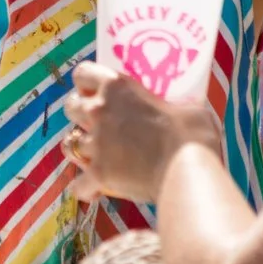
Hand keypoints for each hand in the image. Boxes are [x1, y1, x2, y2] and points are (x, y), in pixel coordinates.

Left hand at [62, 63, 220, 205]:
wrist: (188, 169)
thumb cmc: (193, 134)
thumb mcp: (189, 107)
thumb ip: (174, 106)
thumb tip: (183, 110)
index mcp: (117, 87)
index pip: (83, 73)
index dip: (86, 82)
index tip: (95, 89)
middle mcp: (99, 111)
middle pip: (71, 107)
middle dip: (79, 114)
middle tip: (96, 122)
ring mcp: (96, 144)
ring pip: (69, 144)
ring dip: (80, 148)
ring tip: (93, 155)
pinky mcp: (98, 174)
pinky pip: (78, 184)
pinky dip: (85, 187)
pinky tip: (93, 190)